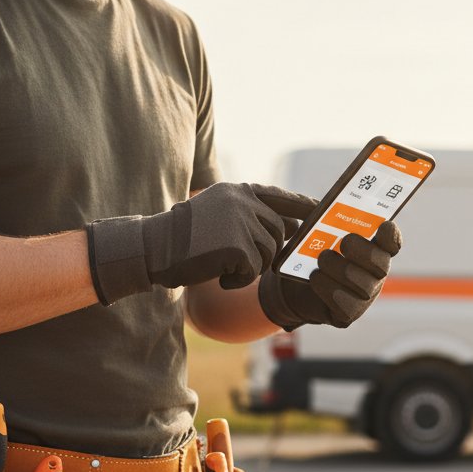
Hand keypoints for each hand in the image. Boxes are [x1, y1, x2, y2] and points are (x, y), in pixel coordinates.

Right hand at [86, 183, 317, 304]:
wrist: (152, 248)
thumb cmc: (184, 237)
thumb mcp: (217, 212)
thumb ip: (249, 213)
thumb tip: (293, 227)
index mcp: (239, 191)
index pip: (280, 197)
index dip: (302, 206)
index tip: (319, 211)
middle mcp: (243, 201)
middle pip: (279, 232)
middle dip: (267, 252)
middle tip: (240, 262)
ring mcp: (240, 222)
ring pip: (268, 253)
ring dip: (249, 268)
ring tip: (222, 265)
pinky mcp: (236, 246)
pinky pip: (253, 270)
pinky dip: (237, 280)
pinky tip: (218, 276)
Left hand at [258, 221, 401, 330]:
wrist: (295, 287)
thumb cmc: (313, 253)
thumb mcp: (320, 234)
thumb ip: (328, 223)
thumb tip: (325, 211)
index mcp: (374, 250)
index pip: (393, 243)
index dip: (392, 236)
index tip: (383, 225)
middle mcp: (375, 275)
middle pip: (381, 263)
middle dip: (362, 250)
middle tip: (343, 242)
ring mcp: (364, 297)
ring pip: (361, 283)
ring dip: (338, 268)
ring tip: (321, 259)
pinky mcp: (348, 315)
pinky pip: (344, 303)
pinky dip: (326, 287)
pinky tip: (315, 277)